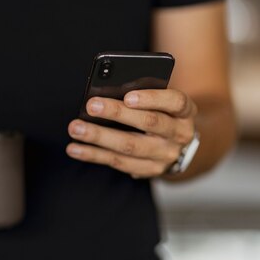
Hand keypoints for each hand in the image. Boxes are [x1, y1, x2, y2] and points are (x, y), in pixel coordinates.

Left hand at [66, 89, 197, 177]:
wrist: (179, 145)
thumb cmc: (163, 113)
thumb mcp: (162, 101)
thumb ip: (143, 94)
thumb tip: (108, 89)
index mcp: (185, 111)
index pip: (175, 102)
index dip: (152, 99)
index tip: (128, 96)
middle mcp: (179, 134)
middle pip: (149, 123)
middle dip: (118, 113)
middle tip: (91, 106)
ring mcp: (165, 156)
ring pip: (130, 146)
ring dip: (99, 137)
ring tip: (76, 128)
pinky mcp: (149, 170)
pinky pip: (118, 162)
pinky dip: (94, 155)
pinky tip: (75, 148)